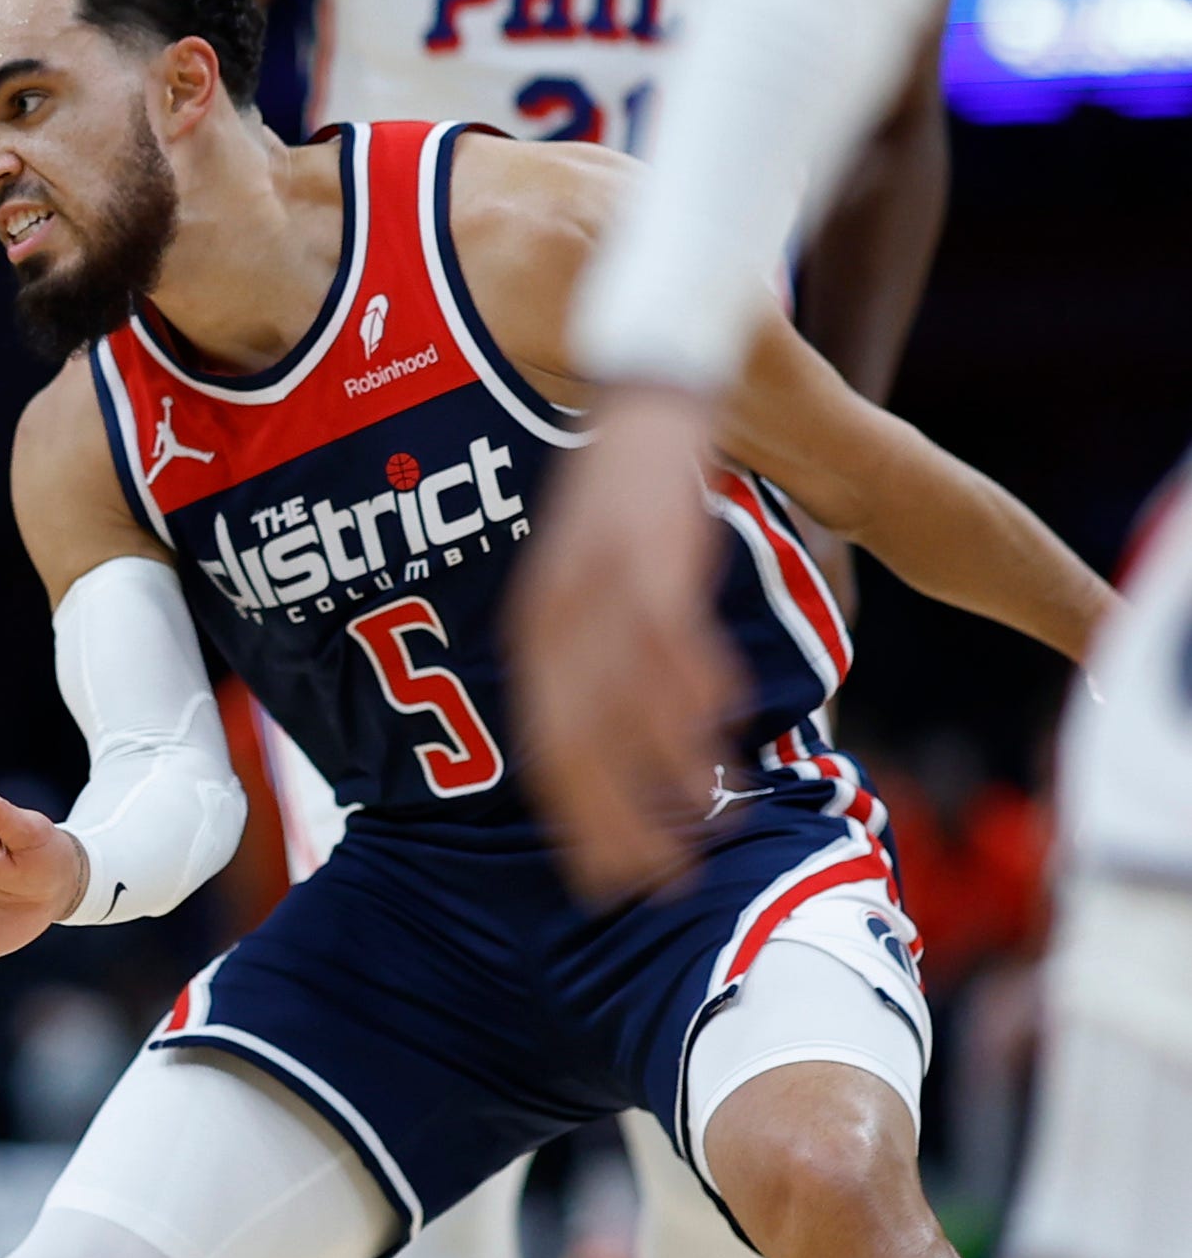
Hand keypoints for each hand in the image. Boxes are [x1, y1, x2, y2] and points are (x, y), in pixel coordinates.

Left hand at [508, 384, 744, 899]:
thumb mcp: (618, 569)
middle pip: (573, 738)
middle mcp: (558, 607)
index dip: (579, 815)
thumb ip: (633, 642)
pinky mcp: (645, 537)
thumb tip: (677, 716)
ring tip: (696, 831)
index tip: (602, 878)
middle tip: (646, 886)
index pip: (550, 741)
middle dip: (610, 820)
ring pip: (619, 696)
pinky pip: (662, 626)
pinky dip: (685, 684)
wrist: (641, 370)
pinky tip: (714, 733)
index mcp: (542, 622)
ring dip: (658, 773)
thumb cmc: (633, 481)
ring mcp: (599, 575)